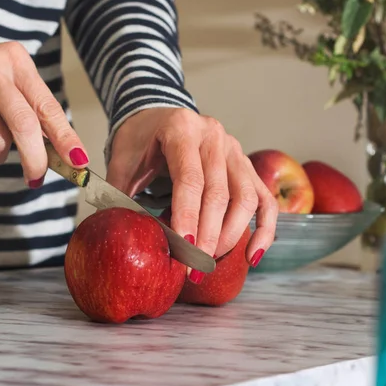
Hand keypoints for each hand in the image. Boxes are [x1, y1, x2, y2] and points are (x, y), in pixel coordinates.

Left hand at [106, 107, 277, 282]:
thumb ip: (121, 195)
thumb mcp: (122, 162)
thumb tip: (122, 234)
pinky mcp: (247, 167)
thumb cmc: (140, 142)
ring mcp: (235, 150)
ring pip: (246, 199)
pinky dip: (264, 230)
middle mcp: (214, 137)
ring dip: (231, 236)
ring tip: (209, 261)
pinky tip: (251, 257)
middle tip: (194, 268)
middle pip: (219, 193)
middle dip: (207, 236)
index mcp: (182, 130)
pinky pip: (264, 200)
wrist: (158, 117)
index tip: (184, 247)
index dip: (188, 215)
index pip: (189, 178)